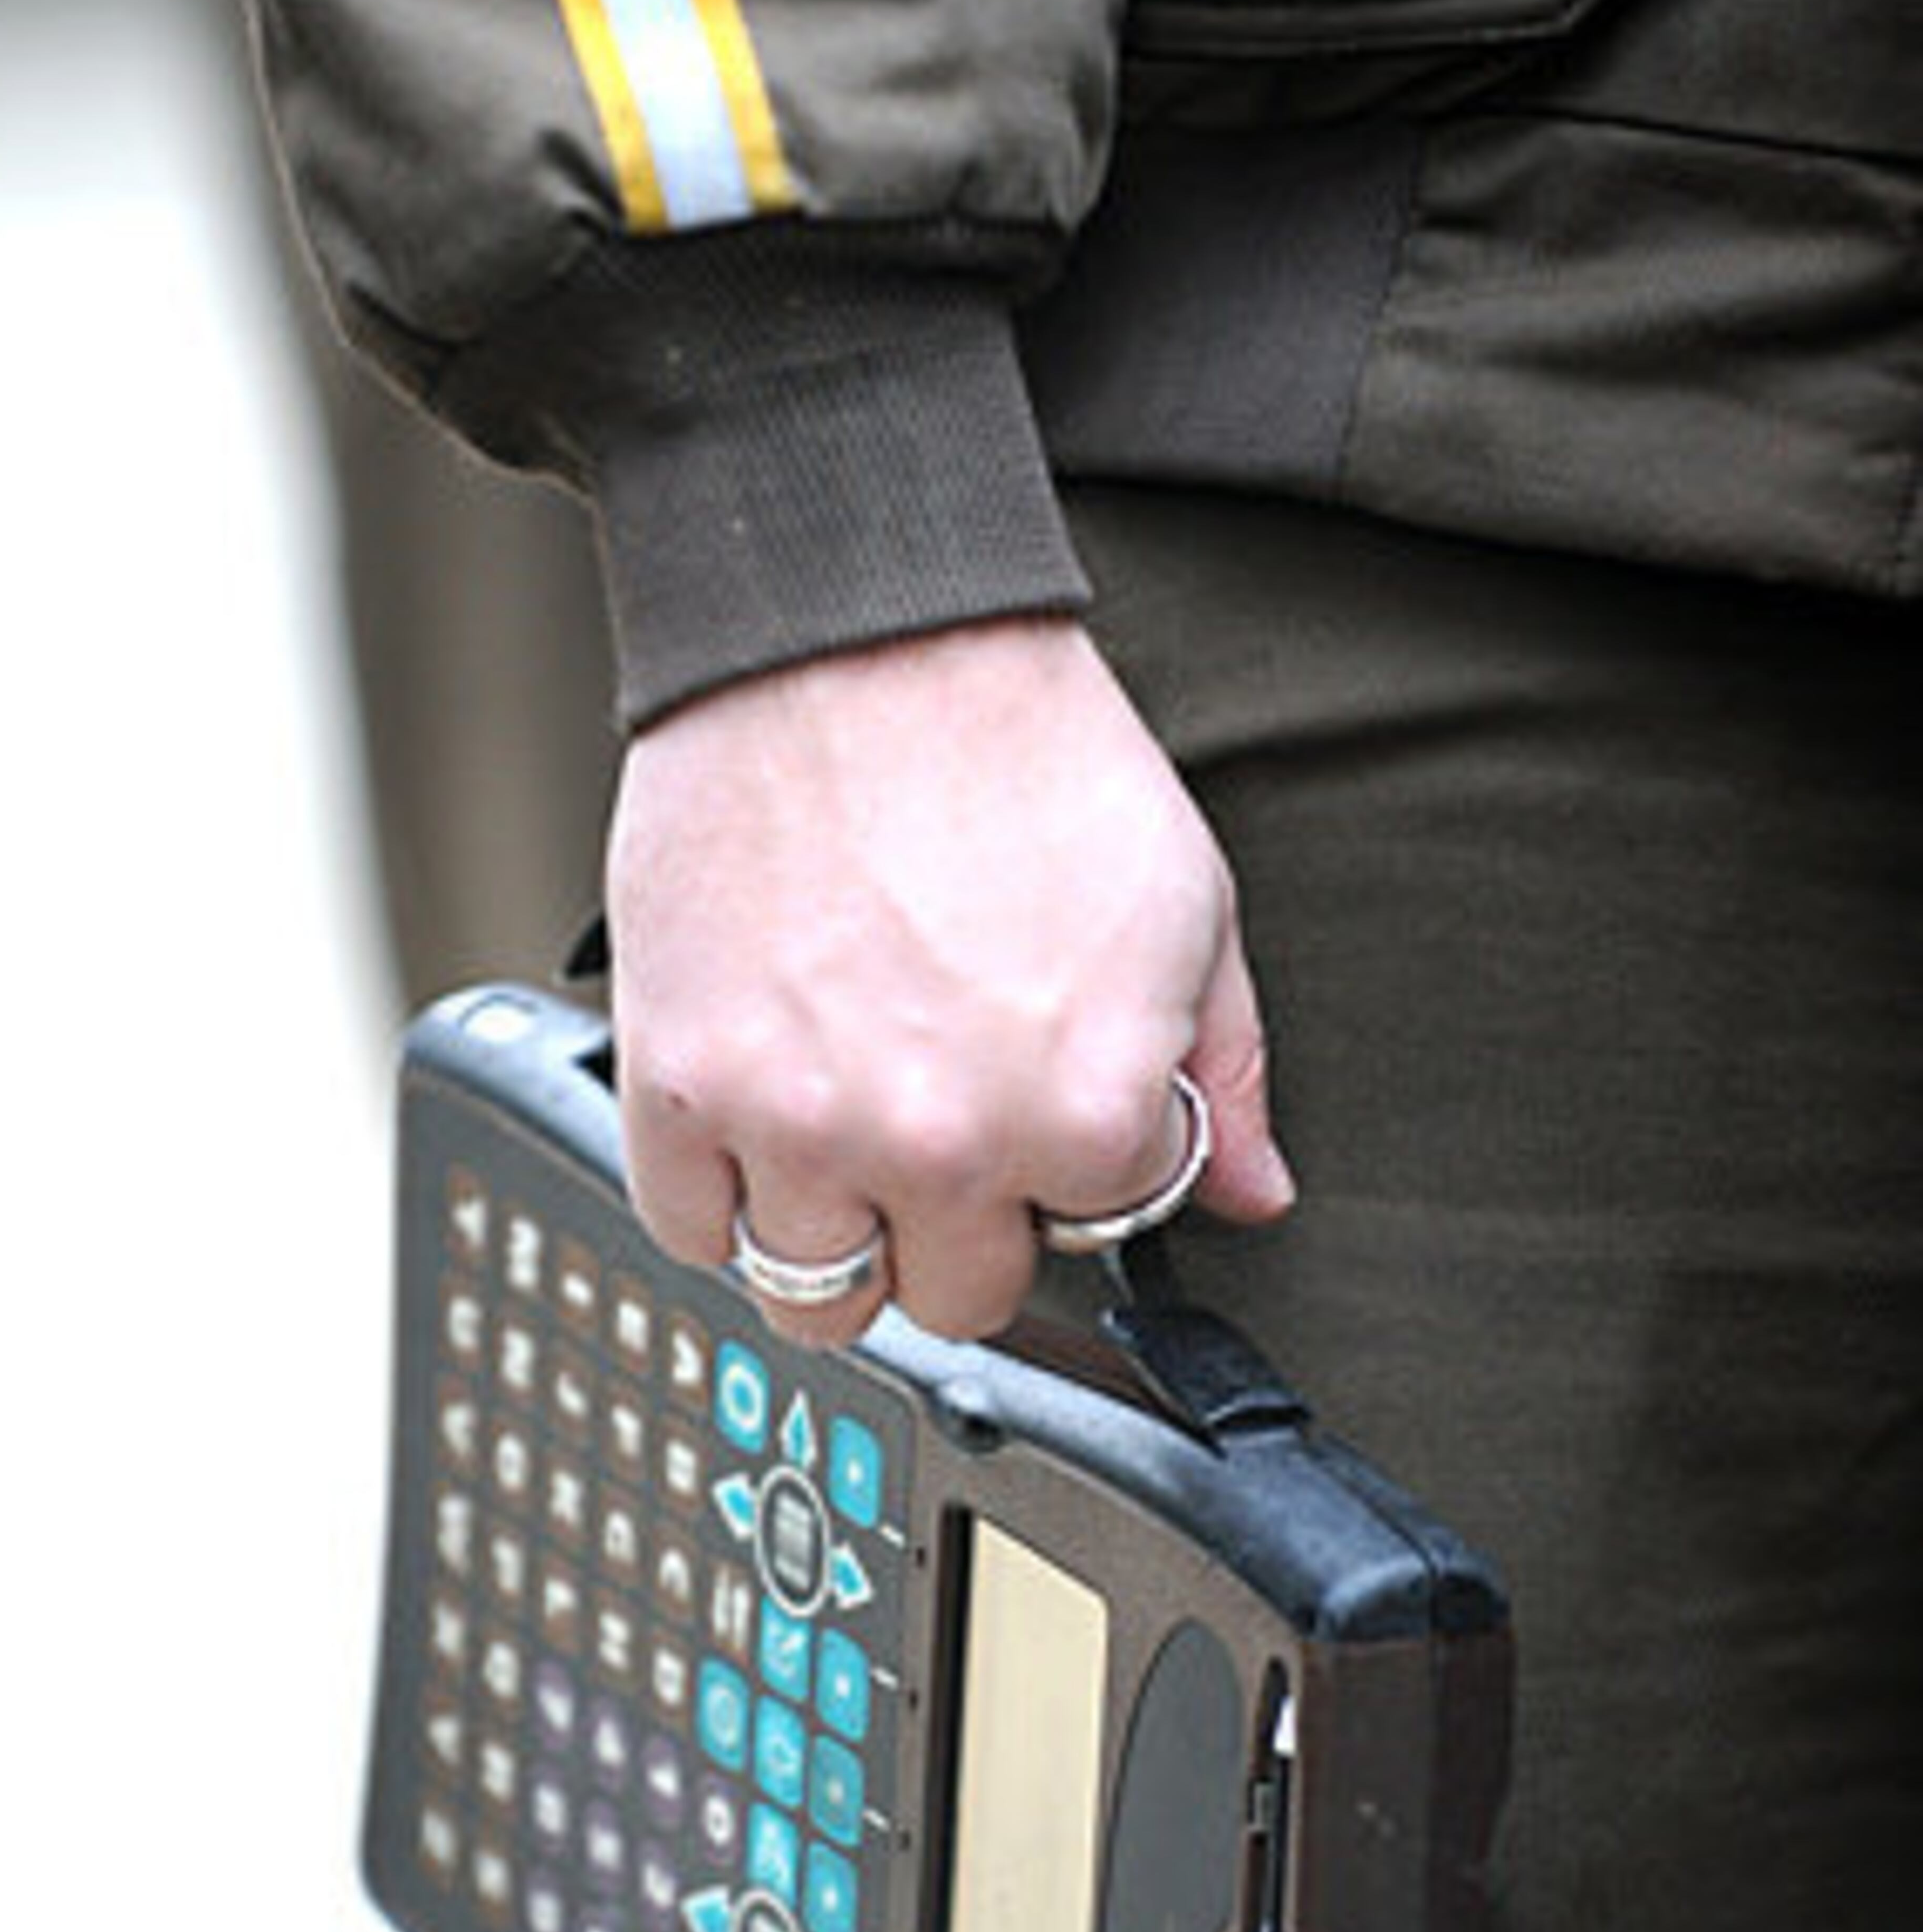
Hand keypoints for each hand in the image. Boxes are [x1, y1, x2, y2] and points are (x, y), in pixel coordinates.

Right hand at [604, 617, 1293, 1343]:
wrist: (852, 636)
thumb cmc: (1014, 747)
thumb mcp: (1186, 899)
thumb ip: (1224, 1072)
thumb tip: (1251, 1193)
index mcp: (1082, 1115)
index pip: (1093, 1233)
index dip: (1075, 1161)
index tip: (1043, 1098)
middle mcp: (941, 1144)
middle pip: (958, 1294)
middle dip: (961, 1221)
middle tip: (944, 1120)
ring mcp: (800, 1127)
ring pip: (818, 1295)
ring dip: (840, 1229)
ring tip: (847, 1127)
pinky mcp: (681, 1087)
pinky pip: (696, 1234)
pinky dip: (723, 1196)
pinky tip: (761, 1119)